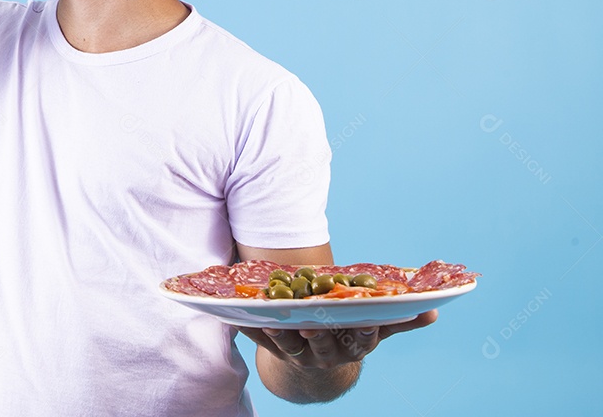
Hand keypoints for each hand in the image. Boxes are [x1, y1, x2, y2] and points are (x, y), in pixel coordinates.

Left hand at [238, 309, 437, 368]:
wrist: (315, 361)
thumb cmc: (346, 334)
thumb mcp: (372, 329)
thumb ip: (398, 319)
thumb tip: (434, 310)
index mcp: (349, 346)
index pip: (359, 340)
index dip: (360, 333)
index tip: (363, 323)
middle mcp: (324, 353)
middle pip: (321, 344)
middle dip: (317, 335)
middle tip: (311, 324)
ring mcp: (297, 352)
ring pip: (288, 344)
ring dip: (279, 333)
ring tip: (272, 321)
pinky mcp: (273, 347)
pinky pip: (258, 339)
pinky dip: (248, 329)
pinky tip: (236, 318)